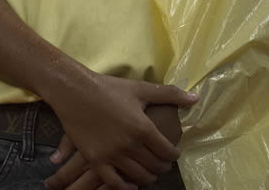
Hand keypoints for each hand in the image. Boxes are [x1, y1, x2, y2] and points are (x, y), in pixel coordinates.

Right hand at [43, 73, 196, 188]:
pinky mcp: (95, 159)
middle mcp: (129, 144)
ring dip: (147, 177)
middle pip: (155, 166)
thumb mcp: (139, 88)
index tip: (172, 153)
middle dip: (162, 166)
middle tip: (160, 162)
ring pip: (138, 177)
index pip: (168, 152)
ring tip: (147, 171)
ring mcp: (111, 154)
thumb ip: (169, 94)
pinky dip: (126, 188)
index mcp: (142, 127)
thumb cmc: (107, 87)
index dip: (174, 155)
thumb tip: (195, 98)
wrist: (72, 90)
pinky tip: (130, 185)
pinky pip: (115, 183)